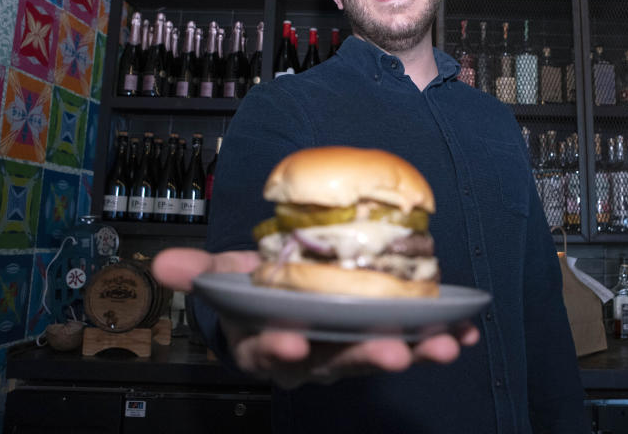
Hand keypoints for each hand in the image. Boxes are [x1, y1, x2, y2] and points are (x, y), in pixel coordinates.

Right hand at [151, 248, 479, 388]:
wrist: (285, 302)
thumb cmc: (256, 292)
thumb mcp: (225, 280)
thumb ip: (199, 274)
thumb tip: (161, 265)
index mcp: (267, 343)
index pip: (268, 352)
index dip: (278, 349)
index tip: (292, 343)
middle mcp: (311, 357)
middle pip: (335, 362)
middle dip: (363, 358)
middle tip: (391, 353)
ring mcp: (348, 350)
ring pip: (379, 356)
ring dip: (414, 352)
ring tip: (443, 346)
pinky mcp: (380, 338)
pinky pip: (411, 342)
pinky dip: (439, 336)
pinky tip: (466, 330)